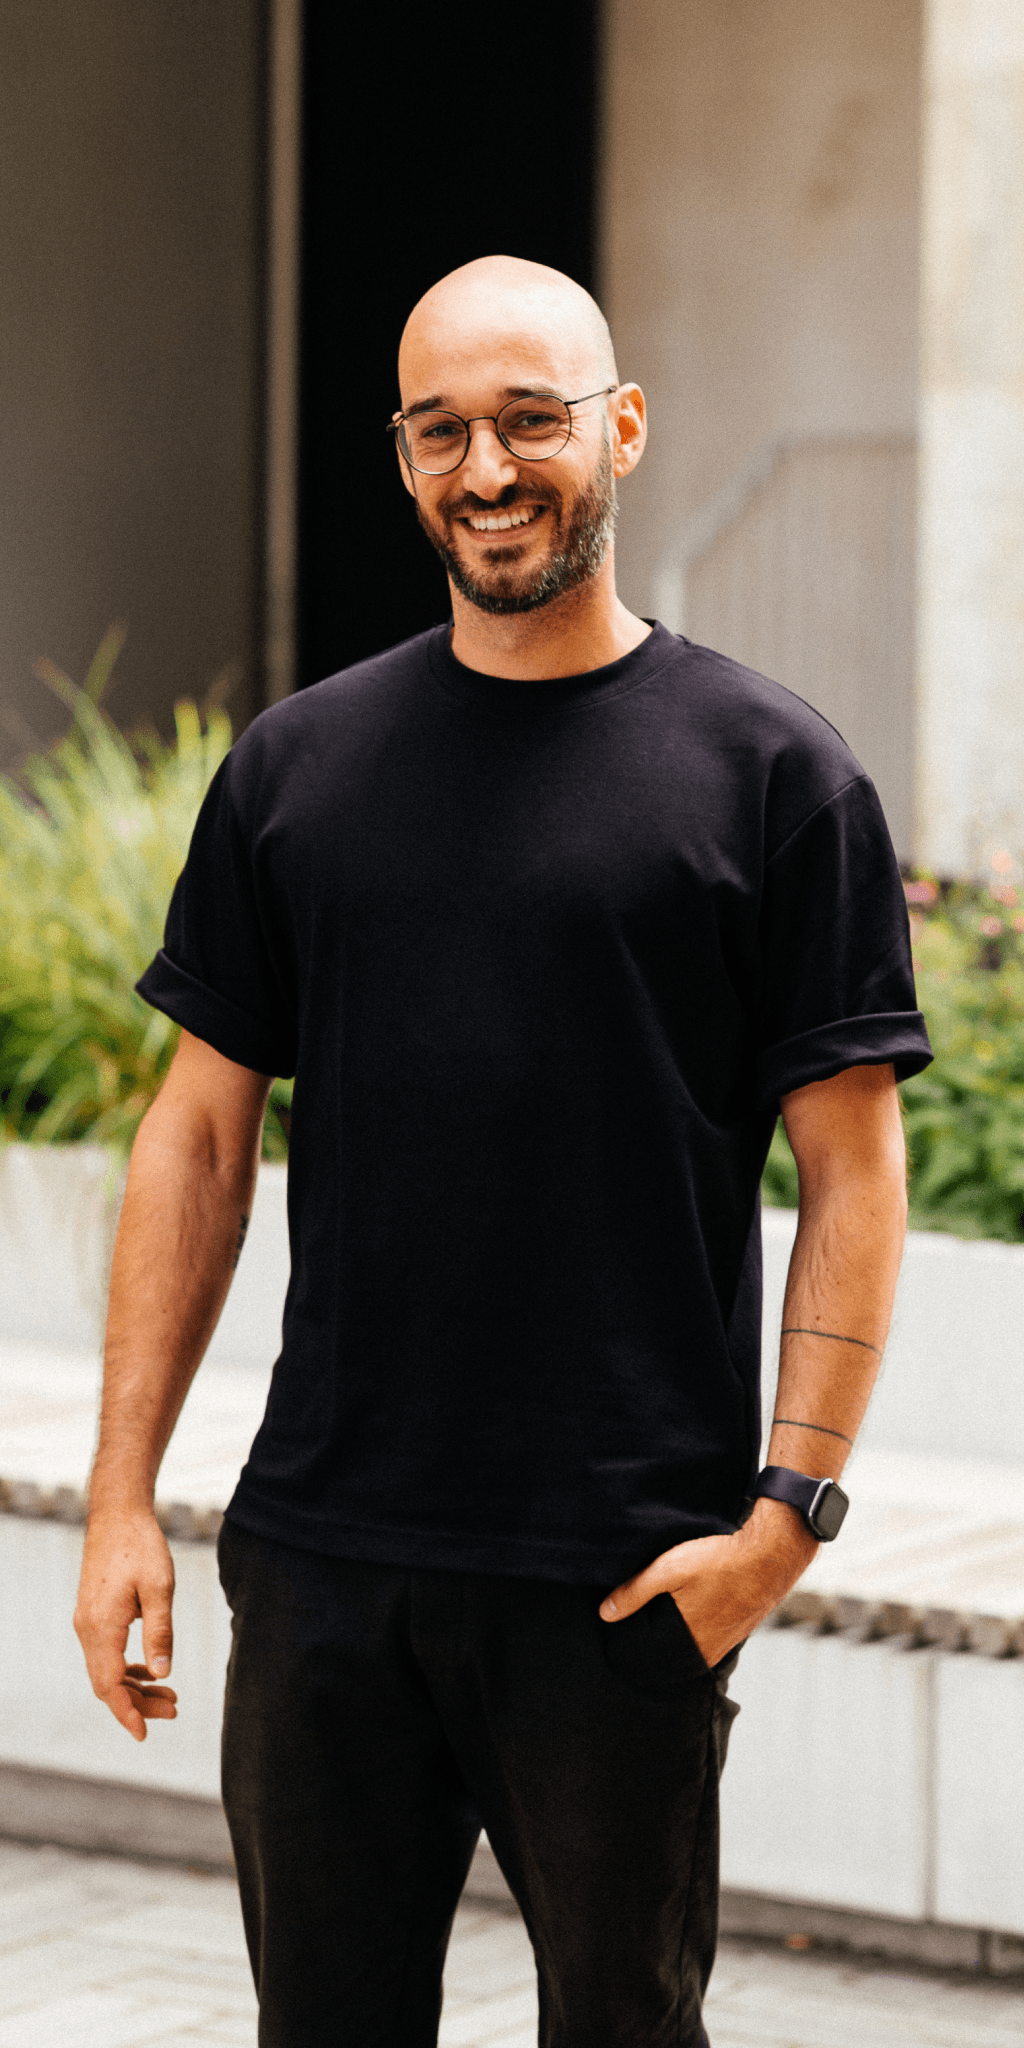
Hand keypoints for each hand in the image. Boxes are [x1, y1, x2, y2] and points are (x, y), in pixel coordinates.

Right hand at [74, 1509, 177, 1741]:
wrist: (118, 1514)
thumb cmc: (140, 1546)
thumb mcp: (160, 1588)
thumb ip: (160, 1632)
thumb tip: (163, 1673)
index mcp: (101, 1626)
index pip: (109, 1685)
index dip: (127, 1712)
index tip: (144, 1733)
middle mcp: (87, 1629)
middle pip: (107, 1683)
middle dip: (138, 1703)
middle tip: (174, 1709)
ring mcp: (87, 1622)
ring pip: (106, 1670)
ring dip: (135, 1687)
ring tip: (170, 1697)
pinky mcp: (93, 1614)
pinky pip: (106, 1654)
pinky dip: (127, 1668)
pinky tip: (151, 1671)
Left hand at [599, 1499, 817, 1667]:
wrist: (771, 1554)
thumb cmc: (720, 1560)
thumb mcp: (670, 1569)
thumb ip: (636, 1591)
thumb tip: (605, 1613)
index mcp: (689, 1643)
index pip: (651, 1660)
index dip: (634, 1648)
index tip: (620, 1635)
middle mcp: (708, 1651)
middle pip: (670, 1655)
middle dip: (654, 1643)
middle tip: (638, 1623)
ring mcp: (726, 1643)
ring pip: (689, 1646)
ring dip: (676, 1635)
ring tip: (663, 1615)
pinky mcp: (738, 1630)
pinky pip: (707, 1638)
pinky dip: (694, 1628)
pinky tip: (691, 1610)